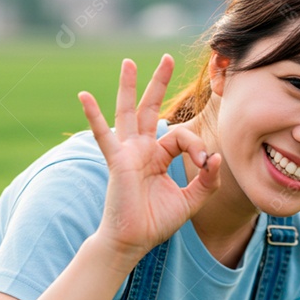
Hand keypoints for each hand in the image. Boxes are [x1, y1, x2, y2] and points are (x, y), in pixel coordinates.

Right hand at [78, 54, 220, 262]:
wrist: (133, 241)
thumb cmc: (156, 222)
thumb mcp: (191, 201)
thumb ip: (208, 180)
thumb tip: (216, 157)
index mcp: (158, 156)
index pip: (181, 136)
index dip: (197, 146)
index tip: (205, 164)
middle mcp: (141, 149)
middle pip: (150, 108)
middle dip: (159, 83)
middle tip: (168, 58)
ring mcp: (127, 153)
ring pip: (128, 112)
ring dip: (129, 86)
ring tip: (129, 62)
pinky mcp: (117, 162)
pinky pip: (103, 136)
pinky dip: (93, 116)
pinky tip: (84, 96)